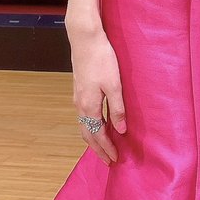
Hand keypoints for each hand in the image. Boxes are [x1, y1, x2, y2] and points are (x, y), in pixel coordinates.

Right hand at [68, 25, 125, 165]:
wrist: (85, 40)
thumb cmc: (102, 60)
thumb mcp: (114, 85)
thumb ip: (117, 109)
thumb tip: (121, 130)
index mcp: (89, 106)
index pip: (98, 135)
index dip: (107, 148)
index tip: (115, 159)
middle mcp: (80, 105)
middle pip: (88, 134)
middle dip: (98, 148)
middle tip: (108, 160)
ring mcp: (78, 98)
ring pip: (84, 125)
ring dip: (94, 138)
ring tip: (104, 146)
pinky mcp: (80, 90)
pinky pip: (84, 115)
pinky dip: (91, 126)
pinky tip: (99, 123)